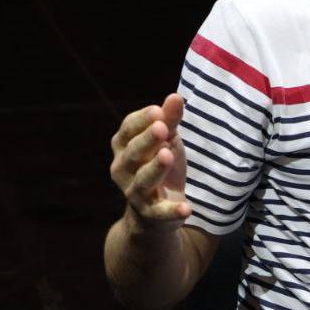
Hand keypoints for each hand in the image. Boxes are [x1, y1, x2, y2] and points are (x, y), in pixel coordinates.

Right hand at [109, 93, 191, 228]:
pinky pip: (160, 212)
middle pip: (132, 152)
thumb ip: (170, 120)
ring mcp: (134, 192)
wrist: (154, 212)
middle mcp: (123, 169)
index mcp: (124, 147)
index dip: (141, 120)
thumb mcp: (167, 141)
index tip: (158, 111)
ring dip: (155, 168)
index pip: (127, 130)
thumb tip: (176, 96)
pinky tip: (187, 208)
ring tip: (167, 155)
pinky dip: (172, 211)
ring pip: (142, 180)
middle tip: (163, 128)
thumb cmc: (159, 165)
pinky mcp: (150, 213)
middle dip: (147, 140)